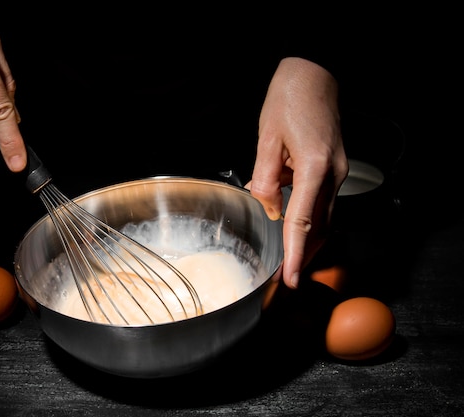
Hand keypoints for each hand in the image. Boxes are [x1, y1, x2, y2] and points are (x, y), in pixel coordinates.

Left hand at [246, 57, 347, 288]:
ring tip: (289, 262)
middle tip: (288, 280)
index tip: (291, 278)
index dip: (295, 253)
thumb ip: (265, 178)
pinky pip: (322, 203)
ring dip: (307, 241)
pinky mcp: (336, 169)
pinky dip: (307, 220)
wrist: (315, 75)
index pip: (302, 221)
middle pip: (320, 227)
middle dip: (304, 256)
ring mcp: (339, 172)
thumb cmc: (289, 100)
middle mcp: (333, 174)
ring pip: (324, 219)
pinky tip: (292, 228)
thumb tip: (269, 208)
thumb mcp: (266, 138)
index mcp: (314, 166)